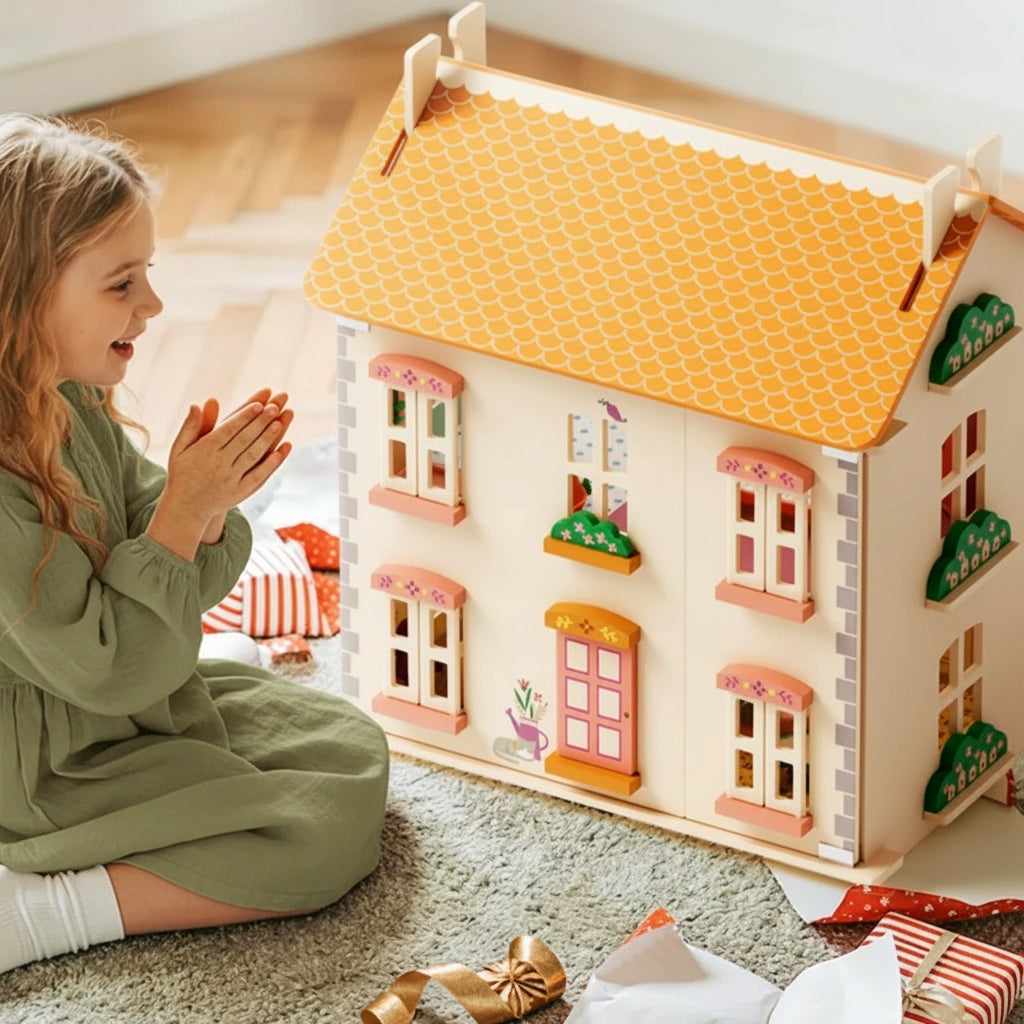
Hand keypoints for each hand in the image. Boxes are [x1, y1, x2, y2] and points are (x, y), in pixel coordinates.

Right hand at [147, 392, 293, 559]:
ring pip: (253, 455)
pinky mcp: (241, 491)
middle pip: (244, 439)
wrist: (187, 508)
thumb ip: (190, 427)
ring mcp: (231, 478)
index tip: (258, 404)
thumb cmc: (182, 473)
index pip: (228, 429)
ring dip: (268, 439)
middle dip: (260, 422)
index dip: (244, 416)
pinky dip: (272, 462)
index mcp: (204, 450)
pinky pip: (259, 475)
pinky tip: (284, 449)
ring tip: (280, 423)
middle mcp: (219, 464)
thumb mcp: (179, 449)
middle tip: (275, 406)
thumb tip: (195, 404)